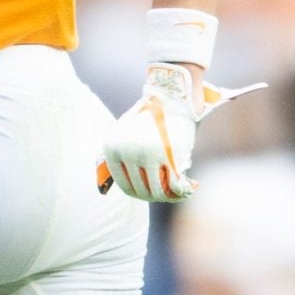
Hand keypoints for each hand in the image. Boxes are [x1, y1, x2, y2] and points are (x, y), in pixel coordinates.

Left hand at [98, 64, 258, 203]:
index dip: (138, 194)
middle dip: (155, 197)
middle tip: (168, 195)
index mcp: (111, 147)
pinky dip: (181, 191)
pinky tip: (189, 188)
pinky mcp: (165, 154)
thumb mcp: (127, 134)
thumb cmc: (151, 116)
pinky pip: (173, 184)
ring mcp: (144, 154)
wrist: (171, 96)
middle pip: (140, 190)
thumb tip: (105, 187)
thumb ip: (122, 156)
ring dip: (168, 197)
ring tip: (178, 193)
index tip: (150, 195)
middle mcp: (124, 152)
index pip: (124, 185)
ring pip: (156, 191)